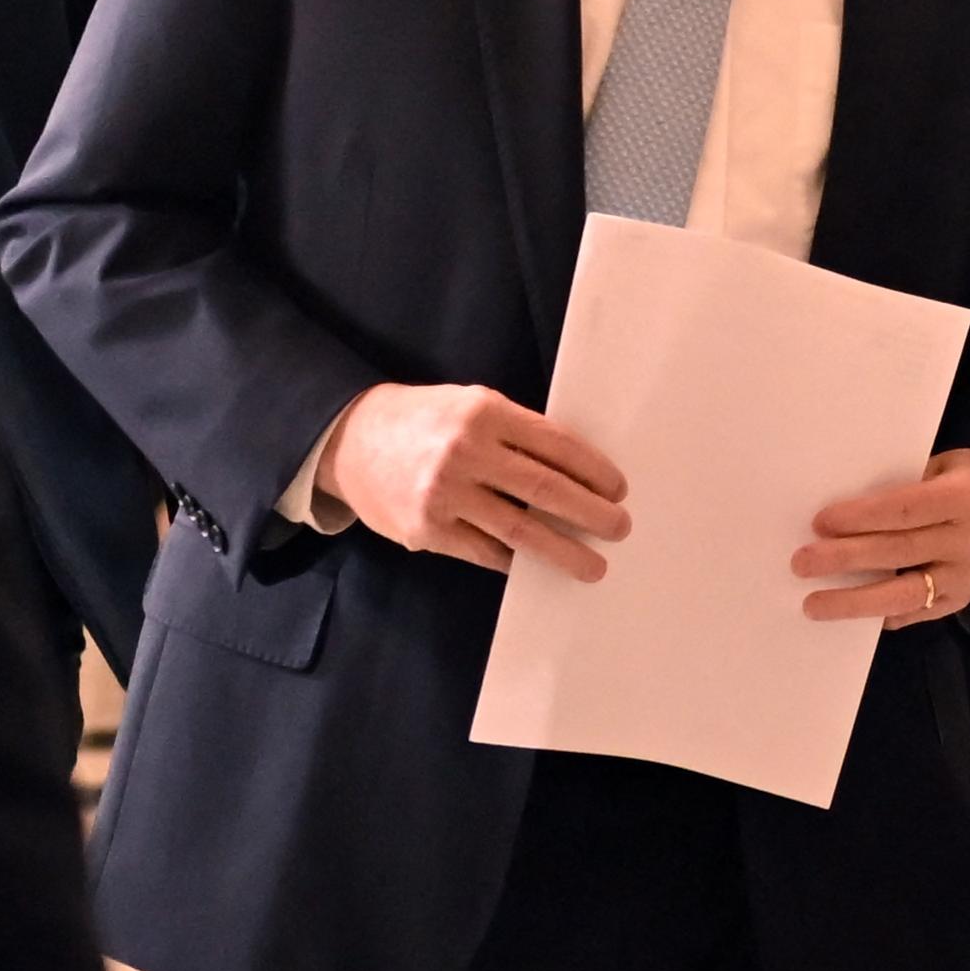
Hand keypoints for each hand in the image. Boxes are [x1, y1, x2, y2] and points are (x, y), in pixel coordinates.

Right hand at [316, 381, 628, 577]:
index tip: (617, 488)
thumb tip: (576, 470)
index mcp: (484, 413)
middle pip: (544, 489)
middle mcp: (465, 452)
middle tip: (619, 527)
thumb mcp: (471, 405)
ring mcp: (444, 494)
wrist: (349, 440)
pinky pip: (485, 551)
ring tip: (593, 565)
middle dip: (590, 513)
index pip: (555, 445)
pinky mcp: (427, 530)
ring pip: (519, 530)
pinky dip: (515, 560)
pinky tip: (536, 565)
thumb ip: (517, 431)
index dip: (593, 470)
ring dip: (562, 551)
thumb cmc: (426, 421)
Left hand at [793, 448, 969, 628]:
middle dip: (846, 559)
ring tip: (813, 604)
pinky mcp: (962, 600)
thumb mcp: (943, 466)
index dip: (862, 517)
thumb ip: (904, 486)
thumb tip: (845, 511)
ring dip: (855, 601)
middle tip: (802, 563)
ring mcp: (968, 577)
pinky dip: (882, 614)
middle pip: (899, 552)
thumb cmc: (968, 478)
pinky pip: (917, 613)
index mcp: (965, 497)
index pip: (906, 510)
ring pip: (906, 594)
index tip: (820, 522)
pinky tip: (850, 615)